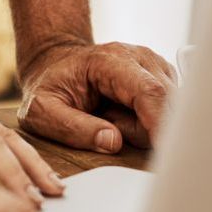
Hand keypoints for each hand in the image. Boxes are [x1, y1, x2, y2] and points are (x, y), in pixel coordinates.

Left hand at [17, 41, 177, 153]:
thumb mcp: (43, 110)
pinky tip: (124, 114)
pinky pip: (167, 112)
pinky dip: (147, 123)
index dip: (161, 124)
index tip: (165, 155)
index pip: (149, 92)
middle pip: (165, 105)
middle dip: (143, 131)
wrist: (57, 62)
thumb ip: (72, 127)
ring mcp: (154, 65)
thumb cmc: (50, 84)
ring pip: (169, 111)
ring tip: (110, 117)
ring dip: (143, 127)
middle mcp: (139, 57)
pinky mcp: (161, 77)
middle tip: (107, 126)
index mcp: (111, 60)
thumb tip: (112, 142)